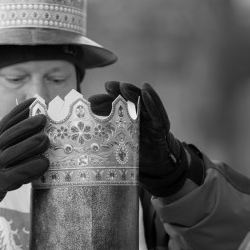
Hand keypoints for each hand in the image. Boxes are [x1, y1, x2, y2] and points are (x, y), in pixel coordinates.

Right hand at [0, 98, 49, 206]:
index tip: (34, 101)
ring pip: (13, 152)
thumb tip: (39, 119)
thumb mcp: (1, 145)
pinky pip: (18, 172)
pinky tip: (45, 162)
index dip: (19, 110)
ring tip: (46, 138)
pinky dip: (32, 167)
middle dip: (26, 125)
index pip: (6, 122)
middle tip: (43, 118)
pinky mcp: (3, 181)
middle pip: (9, 135)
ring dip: (30, 144)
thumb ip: (15, 136)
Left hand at [89, 82, 194, 196]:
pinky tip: (145, 90)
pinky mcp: (160, 126)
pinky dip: (152, 101)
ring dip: (132, 92)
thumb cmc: (136, 150)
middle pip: (128, 99)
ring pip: (141, 102)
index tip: (92, 100)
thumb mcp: (118, 143)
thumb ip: (107, 132)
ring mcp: (150, 119)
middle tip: (108, 86)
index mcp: (126, 117)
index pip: (114, 106)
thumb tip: (88, 124)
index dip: (104, 101)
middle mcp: (138, 115)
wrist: (156, 164)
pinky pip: (156, 113)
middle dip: (118, 91)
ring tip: (123, 86)